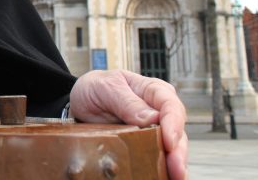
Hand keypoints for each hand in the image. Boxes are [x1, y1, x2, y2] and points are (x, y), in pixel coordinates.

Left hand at [69, 69, 187, 179]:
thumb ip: (127, 101)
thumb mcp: (106, 88)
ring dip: (174, 165)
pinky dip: (163, 170)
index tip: (169, 143)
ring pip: (172, 149)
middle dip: (178, 153)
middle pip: (177, 132)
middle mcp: (159, 111)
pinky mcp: (146, 145)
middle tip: (177, 170)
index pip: (171, 106)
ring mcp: (155, 130)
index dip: (173, 125)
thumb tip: (152, 118)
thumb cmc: (95, 88)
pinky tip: (165, 178)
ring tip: (175, 178)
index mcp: (154, 91)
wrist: (79, 100)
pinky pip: (158, 158)